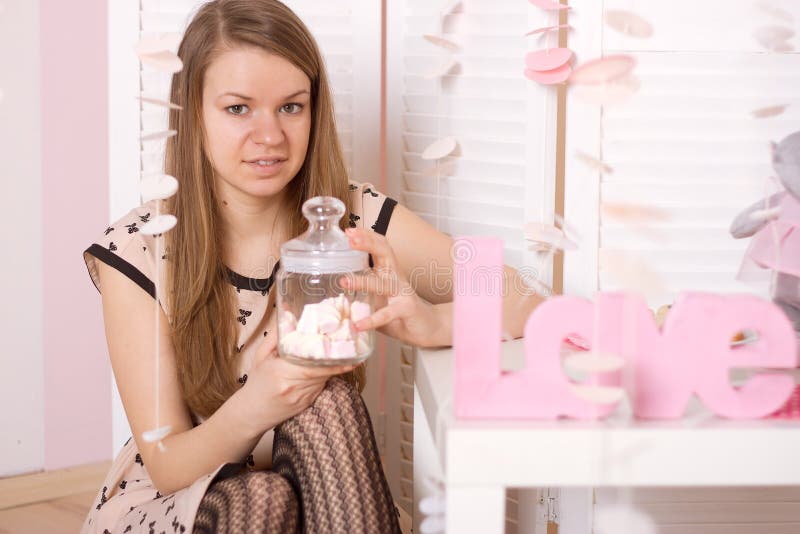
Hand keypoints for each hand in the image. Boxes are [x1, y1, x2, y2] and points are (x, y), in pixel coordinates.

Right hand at [240, 324, 355, 434]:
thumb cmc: (257, 382)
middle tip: (349, 348)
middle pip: (322, 372)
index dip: (333, 363)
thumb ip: (276, 335)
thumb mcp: (262, 356)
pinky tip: (324, 368)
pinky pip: (320, 387)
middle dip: (336, 360)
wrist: (252, 413)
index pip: (313, 368)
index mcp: (282, 373)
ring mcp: (303, 398)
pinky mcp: (307, 404)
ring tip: (340, 354)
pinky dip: (324, 377)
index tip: (349, 357)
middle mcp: (294, 388)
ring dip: (331, 367)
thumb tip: (289, 313)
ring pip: (324, 379)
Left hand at [341, 227, 448, 346]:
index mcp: (389, 271)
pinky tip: (358, 325)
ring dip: (362, 281)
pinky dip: (372, 320)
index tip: (348, 231)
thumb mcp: (379, 297)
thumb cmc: (400, 311)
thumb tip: (333, 296)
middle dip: (368, 243)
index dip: (365, 236)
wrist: (428, 327)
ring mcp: (402, 293)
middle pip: (385, 252)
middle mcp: (396, 277)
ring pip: (382, 283)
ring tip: (344, 281)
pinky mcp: (406, 310)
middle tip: (351, 239)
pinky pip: (387, 313)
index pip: (379, 246)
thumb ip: (362, 293)